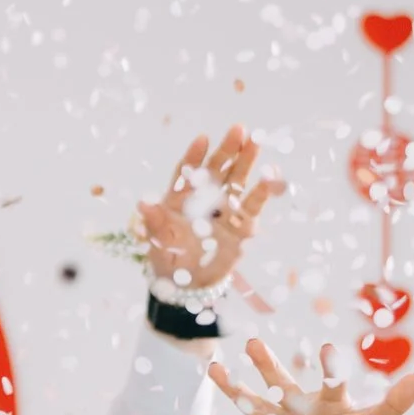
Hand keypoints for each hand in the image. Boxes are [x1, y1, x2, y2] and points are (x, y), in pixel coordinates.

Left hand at [139, 126, 280, 292]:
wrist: (188, 286)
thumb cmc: (168, 259)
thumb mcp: (159, 240)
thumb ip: (153, 220)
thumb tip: (142, 202)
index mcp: (181, 198)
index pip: (188, 172)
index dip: (194, 157)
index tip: (203, 139)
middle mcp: (205, 199)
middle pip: (217, 170)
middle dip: (227, 150)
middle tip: (239, 129)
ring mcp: (224, 210)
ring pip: (237, 180)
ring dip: (246, 161)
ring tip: (256, 141)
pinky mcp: (242, 226)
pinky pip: (253, 206)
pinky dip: (262, 192)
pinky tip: (271, 177)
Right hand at [193, 339, 413, 414]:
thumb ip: (397, 401)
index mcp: (331, 398)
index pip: (332, 382)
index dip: (330, 368)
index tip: (323, 348)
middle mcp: (301, 403)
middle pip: (282, 382)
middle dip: (267, 366)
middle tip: (251, 341)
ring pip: (253, 401)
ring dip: (233, 387)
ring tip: (212, 368)